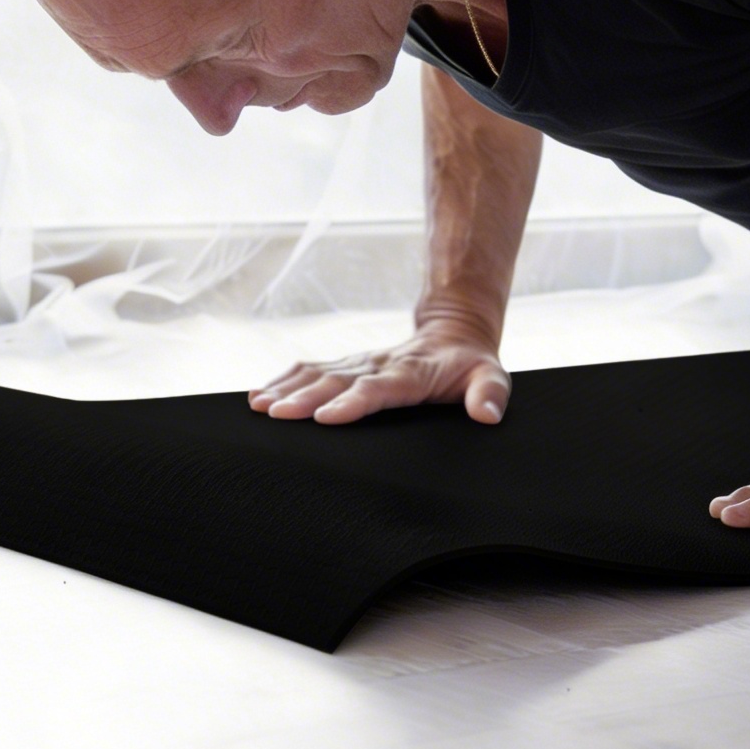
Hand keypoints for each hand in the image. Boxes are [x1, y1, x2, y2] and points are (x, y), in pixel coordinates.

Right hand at [248, 317, 509, 425]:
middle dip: (306, 398)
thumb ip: (490, 394)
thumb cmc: (470, 364)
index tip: (327, 417)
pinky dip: (283, 381)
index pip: (379, 388)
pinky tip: (258, 396)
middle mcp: (379, 365)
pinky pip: (310, 370)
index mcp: (412, 372)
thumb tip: (488, 416)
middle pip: (338, 382)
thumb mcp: (491, 376)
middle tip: (277, 414)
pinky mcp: (347, 365)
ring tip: (259, 407)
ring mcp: (360, 363)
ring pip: (318, 375)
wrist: (454, 332)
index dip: (354, 401)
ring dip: (287, 390)